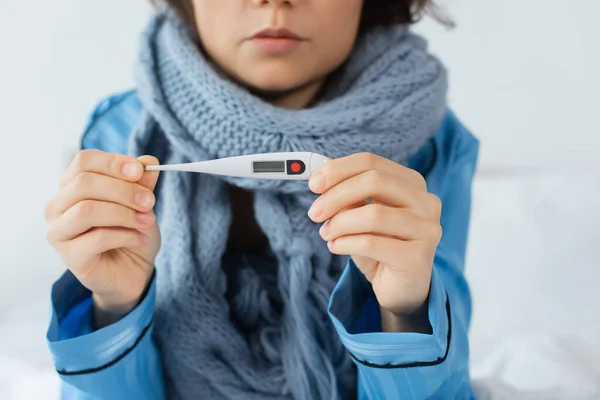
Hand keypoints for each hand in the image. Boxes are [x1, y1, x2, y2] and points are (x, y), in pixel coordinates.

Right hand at [45, 150, 160, 326]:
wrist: (133, 271)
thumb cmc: (131, 232)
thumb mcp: (141, 203)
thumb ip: (141, 182)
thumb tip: (148, 161)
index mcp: (72, 186)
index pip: (84, 161)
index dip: (113, 163)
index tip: (139, 171)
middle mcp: (58, 206)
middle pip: (84, 183)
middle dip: (123, 190)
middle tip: (150, 202)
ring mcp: (59, 232)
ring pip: (86, 210)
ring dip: (124, 213)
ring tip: (147, 221)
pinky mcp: (70, 256)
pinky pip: (97, 238)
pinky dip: (125, 235)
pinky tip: (140, 238)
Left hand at [307, 153, 441, 331]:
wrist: (401, 288)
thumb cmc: (380, 246)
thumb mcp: (360, 216)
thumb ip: (347, 195)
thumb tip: (321, 178)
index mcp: (411, 183)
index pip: (371, 162)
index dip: (338, 169)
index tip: (313, 184)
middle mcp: (426, 201)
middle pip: (374, 181)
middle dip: (336, 195)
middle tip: (314, 213)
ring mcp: (426, 228)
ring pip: (373, 214)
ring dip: (340, 223)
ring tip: (326, 234)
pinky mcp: (417, 257)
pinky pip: (372, 243)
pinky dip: (346, 243)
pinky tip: (336, 247)